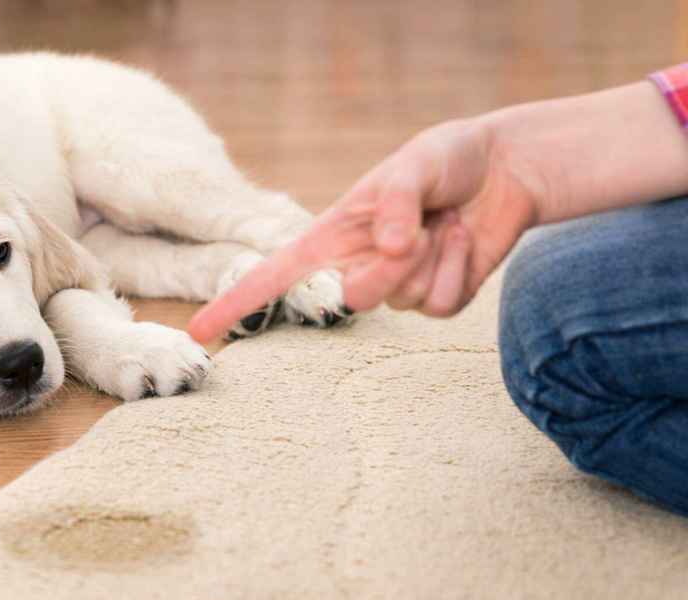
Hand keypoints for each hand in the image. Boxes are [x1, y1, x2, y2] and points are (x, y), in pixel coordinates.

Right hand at [189, 117, 541, 342]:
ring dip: (433, 257)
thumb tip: (387, 248)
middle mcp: (357, 265)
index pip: (273, 275)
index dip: (234, 302)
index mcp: (332, 235)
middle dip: (389, 269)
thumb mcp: (415, 163)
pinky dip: (460, 269)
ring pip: (402, 301)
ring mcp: (397, 287)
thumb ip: (395, 202)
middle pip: (353, 299)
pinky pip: (440, 306)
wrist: (505, 170)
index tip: (201, 332)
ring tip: (446, 222)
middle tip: (419, 231)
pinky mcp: (436, 298)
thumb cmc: (446, 160)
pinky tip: (464, 240)